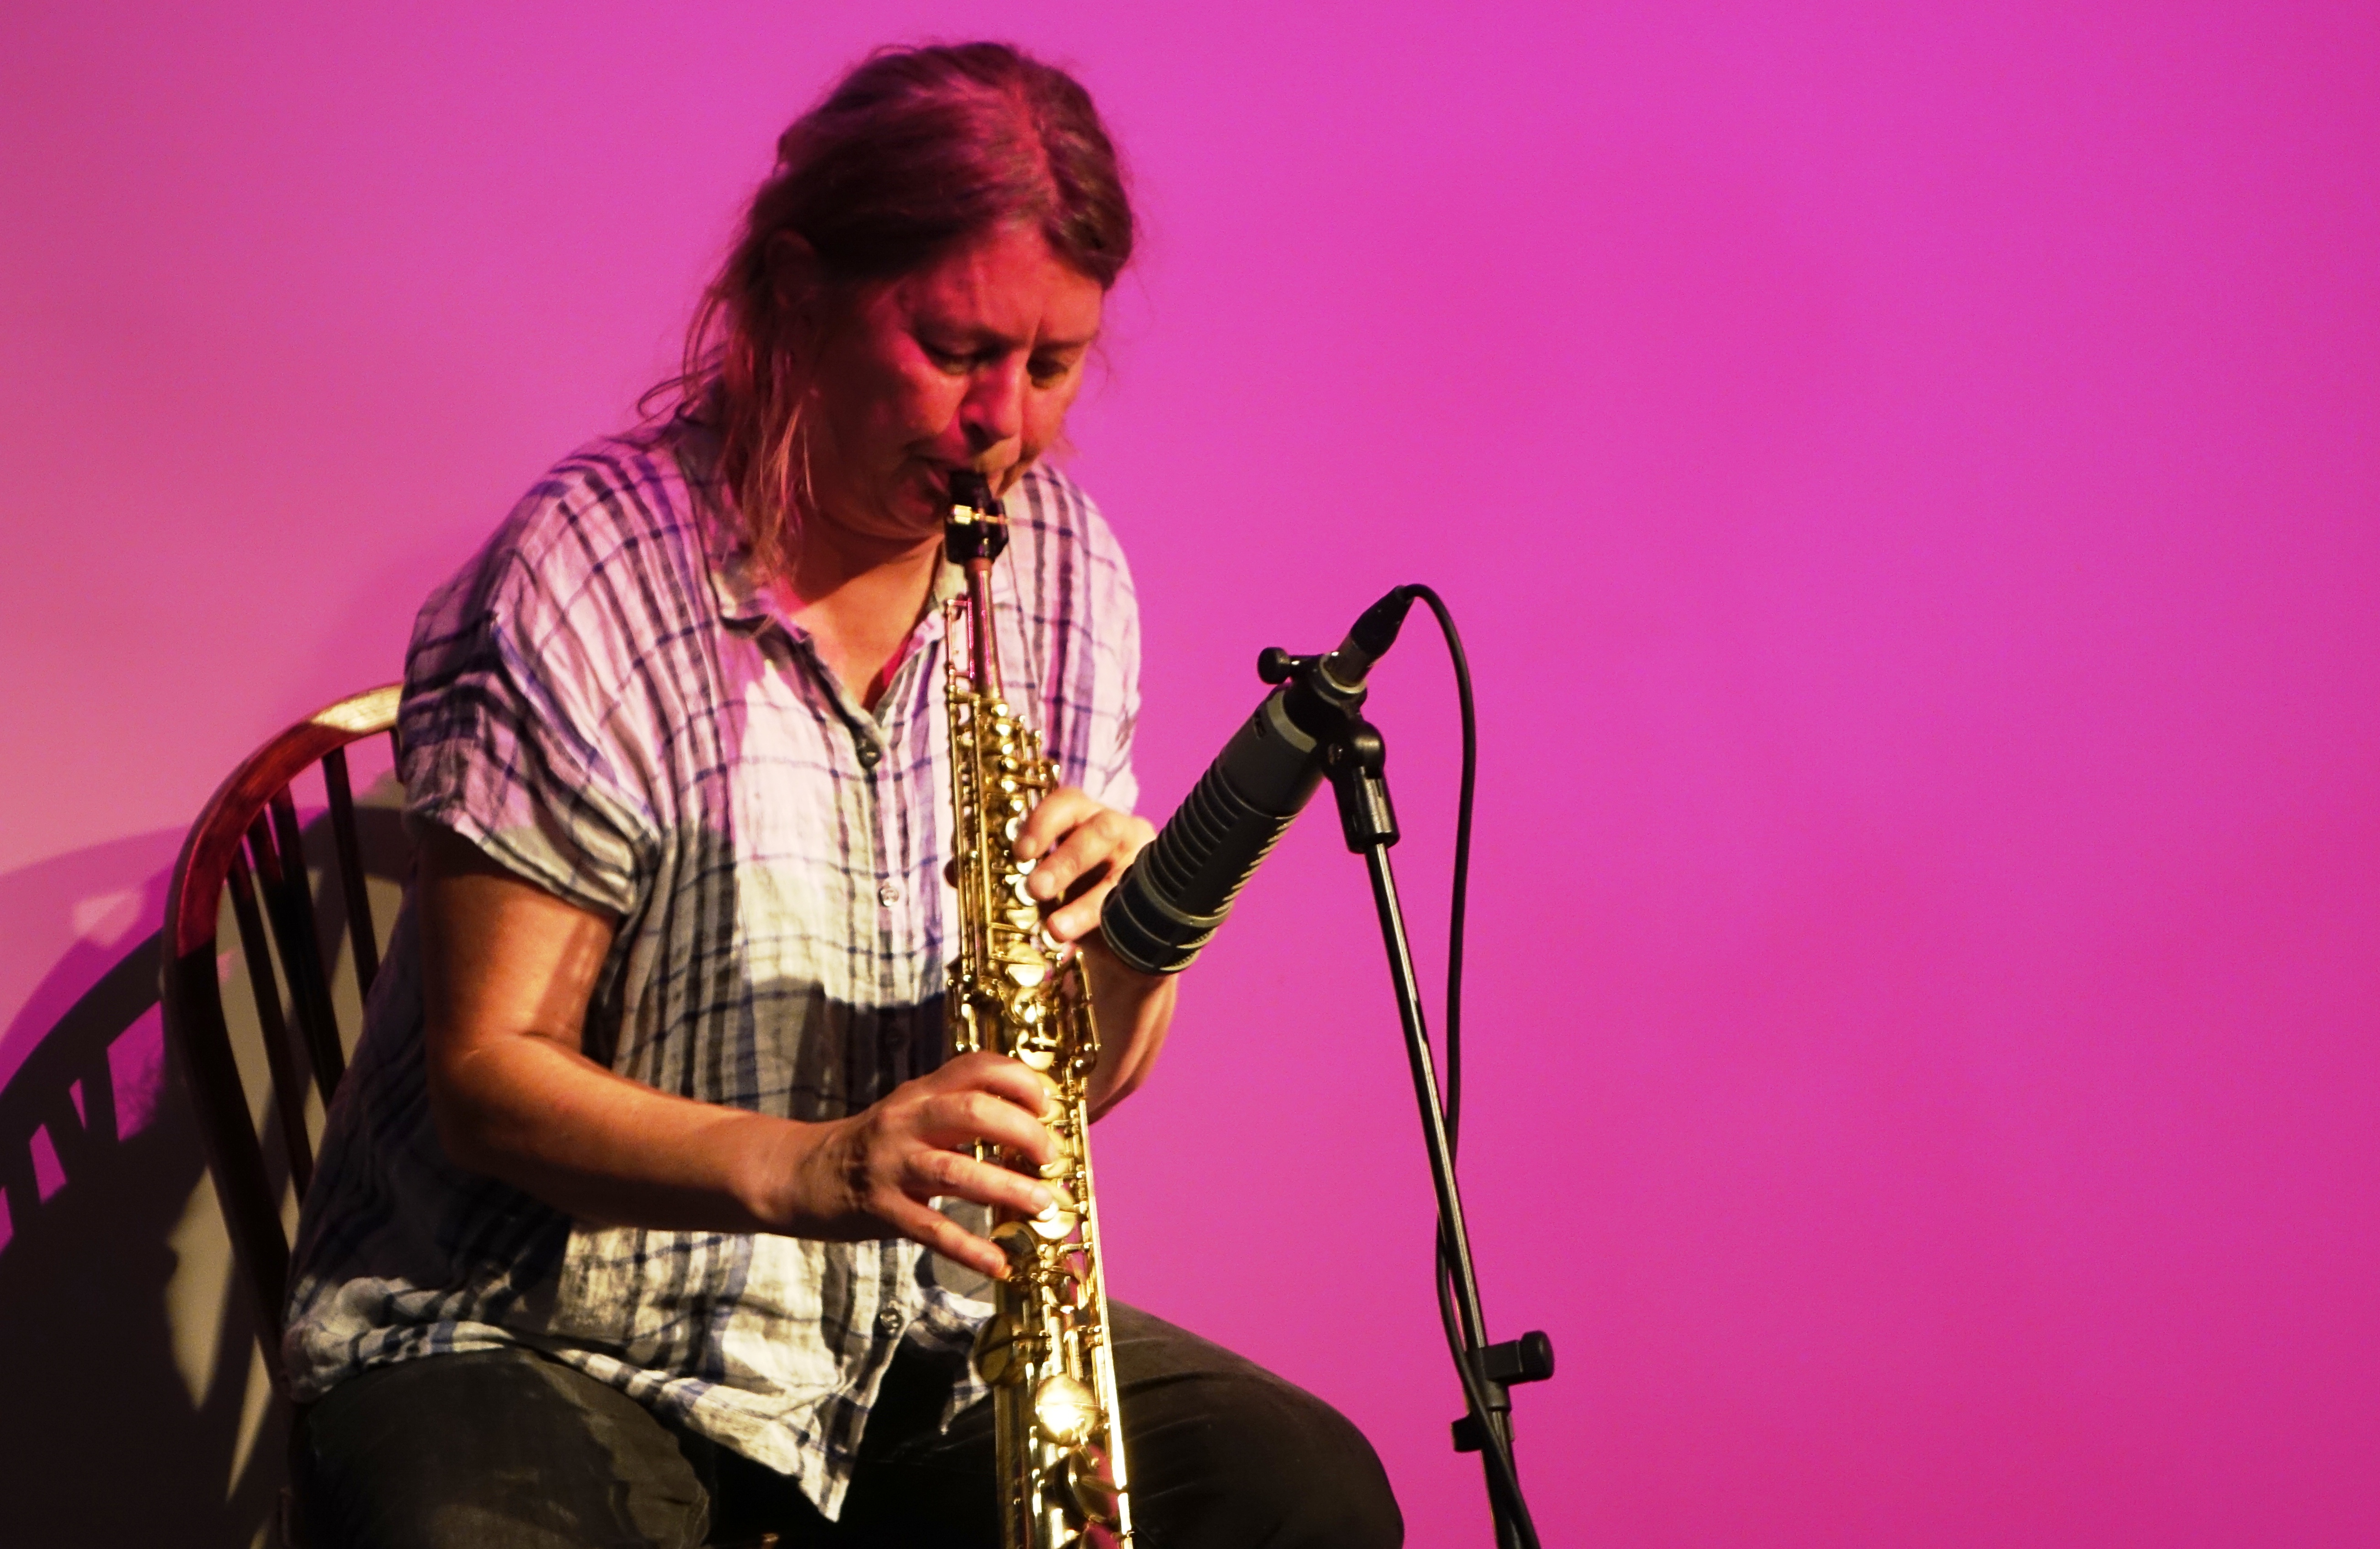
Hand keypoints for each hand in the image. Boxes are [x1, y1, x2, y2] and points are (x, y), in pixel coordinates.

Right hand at [785, 1052, 1066, 1280]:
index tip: (1047, 1106)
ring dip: (1006, 1188)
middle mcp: (907, 1120)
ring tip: (1041, 1204)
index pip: (976, 1067)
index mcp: (921, 1092)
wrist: (803, 1174)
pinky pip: (931, 1229)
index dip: (1019, 1081)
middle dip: (1022, 1132)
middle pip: (973, 1111)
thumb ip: (958, 1109)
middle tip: (1049, 1156)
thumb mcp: (911, 1111)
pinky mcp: (881, 1208)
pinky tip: (999, 1264)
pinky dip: (968, 1249)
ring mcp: (892, 1165)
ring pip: (956, 1171)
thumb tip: (1029, 1122)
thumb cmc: (874, 1144)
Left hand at [1012, 786, 1155, 942]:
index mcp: (1087, 817)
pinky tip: (1084, 940)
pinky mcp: (1156, 899)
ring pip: (1120, 875)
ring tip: (1056, 928)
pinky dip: (1104, 926)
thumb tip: (985, 880)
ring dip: (1085, 903)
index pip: (1069, 802)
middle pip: (1100, 832)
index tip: (1021, 853)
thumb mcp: (1047, 881)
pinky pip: (1133, 911)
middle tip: (1036, 888)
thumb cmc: (1072, 898)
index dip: (1043, 822)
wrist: (1112, 941)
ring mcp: (1142, 864)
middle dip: (1066, 862)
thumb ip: (1024, 874)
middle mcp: (1120, 831)